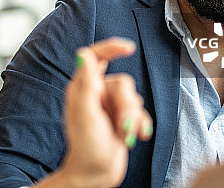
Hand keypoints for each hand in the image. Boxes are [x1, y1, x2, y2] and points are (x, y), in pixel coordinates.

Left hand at [37, 37, 152, 187]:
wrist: (95, 176)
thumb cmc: (86, 148)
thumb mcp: (86, 114)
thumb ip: (86, 83)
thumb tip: (83, 54)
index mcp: (82, 88)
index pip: (96, 57)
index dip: (112, 48)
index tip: (129, 48)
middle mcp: (96, 94)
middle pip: (123, 84)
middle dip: (127, 106)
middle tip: (121, 126)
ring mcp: (109, 107)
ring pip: (133, 99)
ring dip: (133, 119)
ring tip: (124, 136)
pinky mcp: (121, 119)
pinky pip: (140, 113)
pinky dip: (141, 124)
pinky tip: (137, 137)